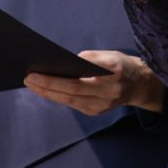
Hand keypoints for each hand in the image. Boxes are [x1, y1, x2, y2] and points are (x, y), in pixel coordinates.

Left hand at [24, 48, 167, 114]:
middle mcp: (107, 95)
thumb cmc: (122, 65)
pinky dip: (58, 97)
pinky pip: (73, 105)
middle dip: (46, 87)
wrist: (140, 85)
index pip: (76, 82)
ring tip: (33, 84)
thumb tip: (62, 63)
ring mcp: (101, 107)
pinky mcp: (96, 112)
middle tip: (28, 79)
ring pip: (69, 102)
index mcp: (111, 76)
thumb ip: (87, 58)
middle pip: (70, 94)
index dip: (53, 80)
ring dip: (48, 93)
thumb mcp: (109, 55)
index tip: (34, 74)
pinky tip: (46, 90)